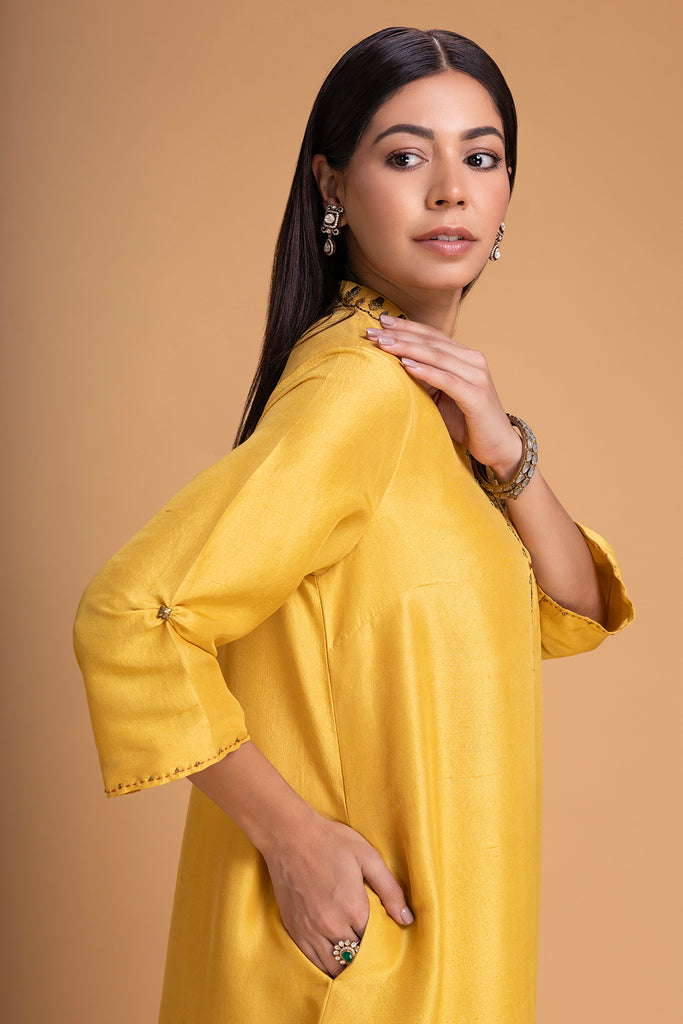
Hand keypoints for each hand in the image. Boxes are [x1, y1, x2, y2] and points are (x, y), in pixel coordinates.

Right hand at [260, 806, 413, 976]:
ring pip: (334, 967)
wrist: (289, 835)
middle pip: (356, 957)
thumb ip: (390, 890)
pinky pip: (313, 962)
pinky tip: (334, 957)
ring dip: (347, 965)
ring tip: (355, 955)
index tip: (385, 938)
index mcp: (353, 908)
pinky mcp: (295, 930)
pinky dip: (326, 964)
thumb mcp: (368, 857)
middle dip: (366, 957)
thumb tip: (407, 919)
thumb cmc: (330, 841)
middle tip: (372, 949)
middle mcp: (331, 925)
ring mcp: (310, 930)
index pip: (375, 944)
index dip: (382, 943)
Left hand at [368, 316, 521, 479]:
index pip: (432, 335)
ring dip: (407, 349)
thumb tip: (394, 366)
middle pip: (431, 342)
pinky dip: (426, 372)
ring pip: (437, 356)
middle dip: (400, 335)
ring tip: (383, 344)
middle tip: (372, 331)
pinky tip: (406, 366)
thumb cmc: (466, 420)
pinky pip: (447, 380)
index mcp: (465, 356)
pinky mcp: (476, 396)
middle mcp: (473, 360)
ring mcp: (477, 376)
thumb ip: (426, 379)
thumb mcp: (441, 395)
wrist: (498, 445)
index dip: (406, 327)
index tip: (380, 321)